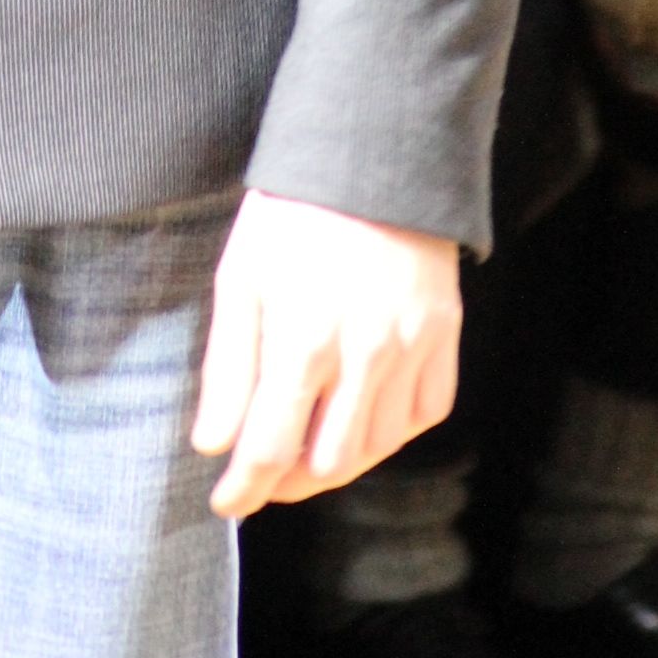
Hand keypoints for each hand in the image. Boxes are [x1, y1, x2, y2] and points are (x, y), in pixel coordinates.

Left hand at [192, 189, 459, 518]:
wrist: (371, 155)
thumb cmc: (293, 212)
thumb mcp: (241, 276)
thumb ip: (227, 366)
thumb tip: (212, 443)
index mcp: (301, 338)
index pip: (269, 448)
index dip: (244, 487)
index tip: (226, 502)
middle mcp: (362, 353)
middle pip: (327, 461)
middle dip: (288, 481)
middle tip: (263, 475)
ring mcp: (411, 346)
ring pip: (377, 447)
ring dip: (338, 464)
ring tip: (306, 454)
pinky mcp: (445, 334)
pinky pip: (426, 413)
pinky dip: (392, 432)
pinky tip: (363, 421)